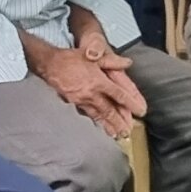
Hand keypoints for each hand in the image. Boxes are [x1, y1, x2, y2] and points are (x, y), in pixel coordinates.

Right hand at [28, 42, 145, 137]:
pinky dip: (96, 122)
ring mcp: (82, 100)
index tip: (140, 111)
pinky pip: (88, 115)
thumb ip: (112, 60)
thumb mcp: (93, 56)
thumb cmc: (71, 59)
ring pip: (99, 116)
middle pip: (109, 111)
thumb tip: (128, 62)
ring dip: (109, 126)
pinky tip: (100, 127)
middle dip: (119, 122)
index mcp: (99, 81)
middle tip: (128, 132)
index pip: (119, 95)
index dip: (130, 104)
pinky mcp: (74, 103)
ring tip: (117, 135)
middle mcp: (92, 93)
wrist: (50, 64)